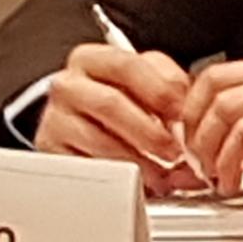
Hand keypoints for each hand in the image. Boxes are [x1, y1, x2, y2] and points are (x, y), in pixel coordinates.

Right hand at [29, 41, 204, 194]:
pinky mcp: (53, 153)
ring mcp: (56, 119)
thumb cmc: (121, 101)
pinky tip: (137, 182)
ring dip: (138, 162)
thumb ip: (170, 85)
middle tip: (173, 151)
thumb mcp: (145, 81)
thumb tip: (189, 110)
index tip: (182, 114)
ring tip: (160, 174)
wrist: (82, 124)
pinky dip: (119, 180)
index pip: (127, 65)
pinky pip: (88, 168)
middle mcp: (68, 85)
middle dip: (150, 132)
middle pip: (110, 104)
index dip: (160, 91)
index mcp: (91, 59)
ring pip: (99, 141)